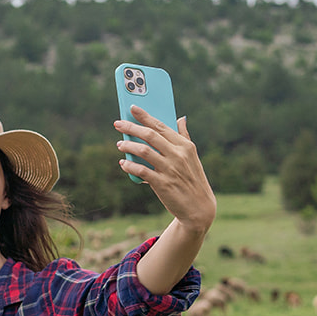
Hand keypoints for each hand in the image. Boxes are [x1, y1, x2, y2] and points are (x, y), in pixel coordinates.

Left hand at [115, 107, 215, 232]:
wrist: (199, 208)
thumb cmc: (192, 179)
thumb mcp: (192, 156)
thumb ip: (184, 136)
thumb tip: (181, 118)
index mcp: (185, 146)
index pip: (162, 126)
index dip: (145, 116)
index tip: (132, 108)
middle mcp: (178, 155)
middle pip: (150, 136)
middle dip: (131, 127)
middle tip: (118, 124)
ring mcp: (170, 169)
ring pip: (144, 151)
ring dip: (128, 146)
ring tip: (119, 144)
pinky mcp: (162, 184)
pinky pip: (142, 171)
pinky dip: (130, 166)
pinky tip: (123, 163)